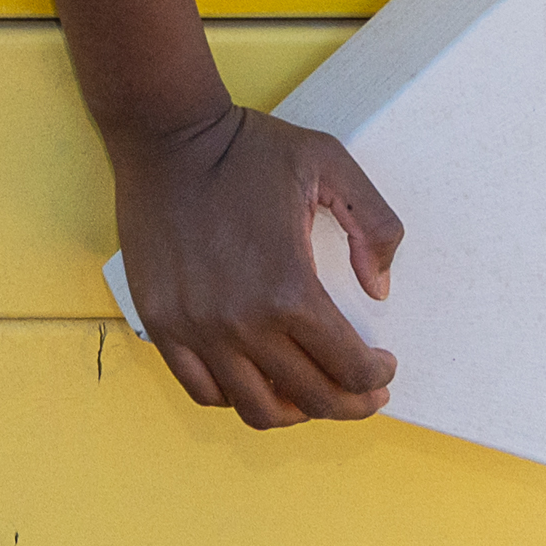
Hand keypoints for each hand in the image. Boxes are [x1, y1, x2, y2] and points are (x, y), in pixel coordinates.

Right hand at [109, 104, 401, 425]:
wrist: (166, 135)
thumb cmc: (246, 147)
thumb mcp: (331, 164)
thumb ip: (375, 227)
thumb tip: (380, 290)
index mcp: (289, 288)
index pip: (349, 367)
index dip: (376, 376)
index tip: (383, 366)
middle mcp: (241, 322)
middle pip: (311, 398)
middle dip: (350, 403)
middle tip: (364, 392)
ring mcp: (196, 329)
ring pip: (257, 409)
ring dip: (295, 410)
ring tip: (311, 391)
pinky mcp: (163, 324)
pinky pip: (204, 391)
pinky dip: (238, 397)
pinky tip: (257, 378)